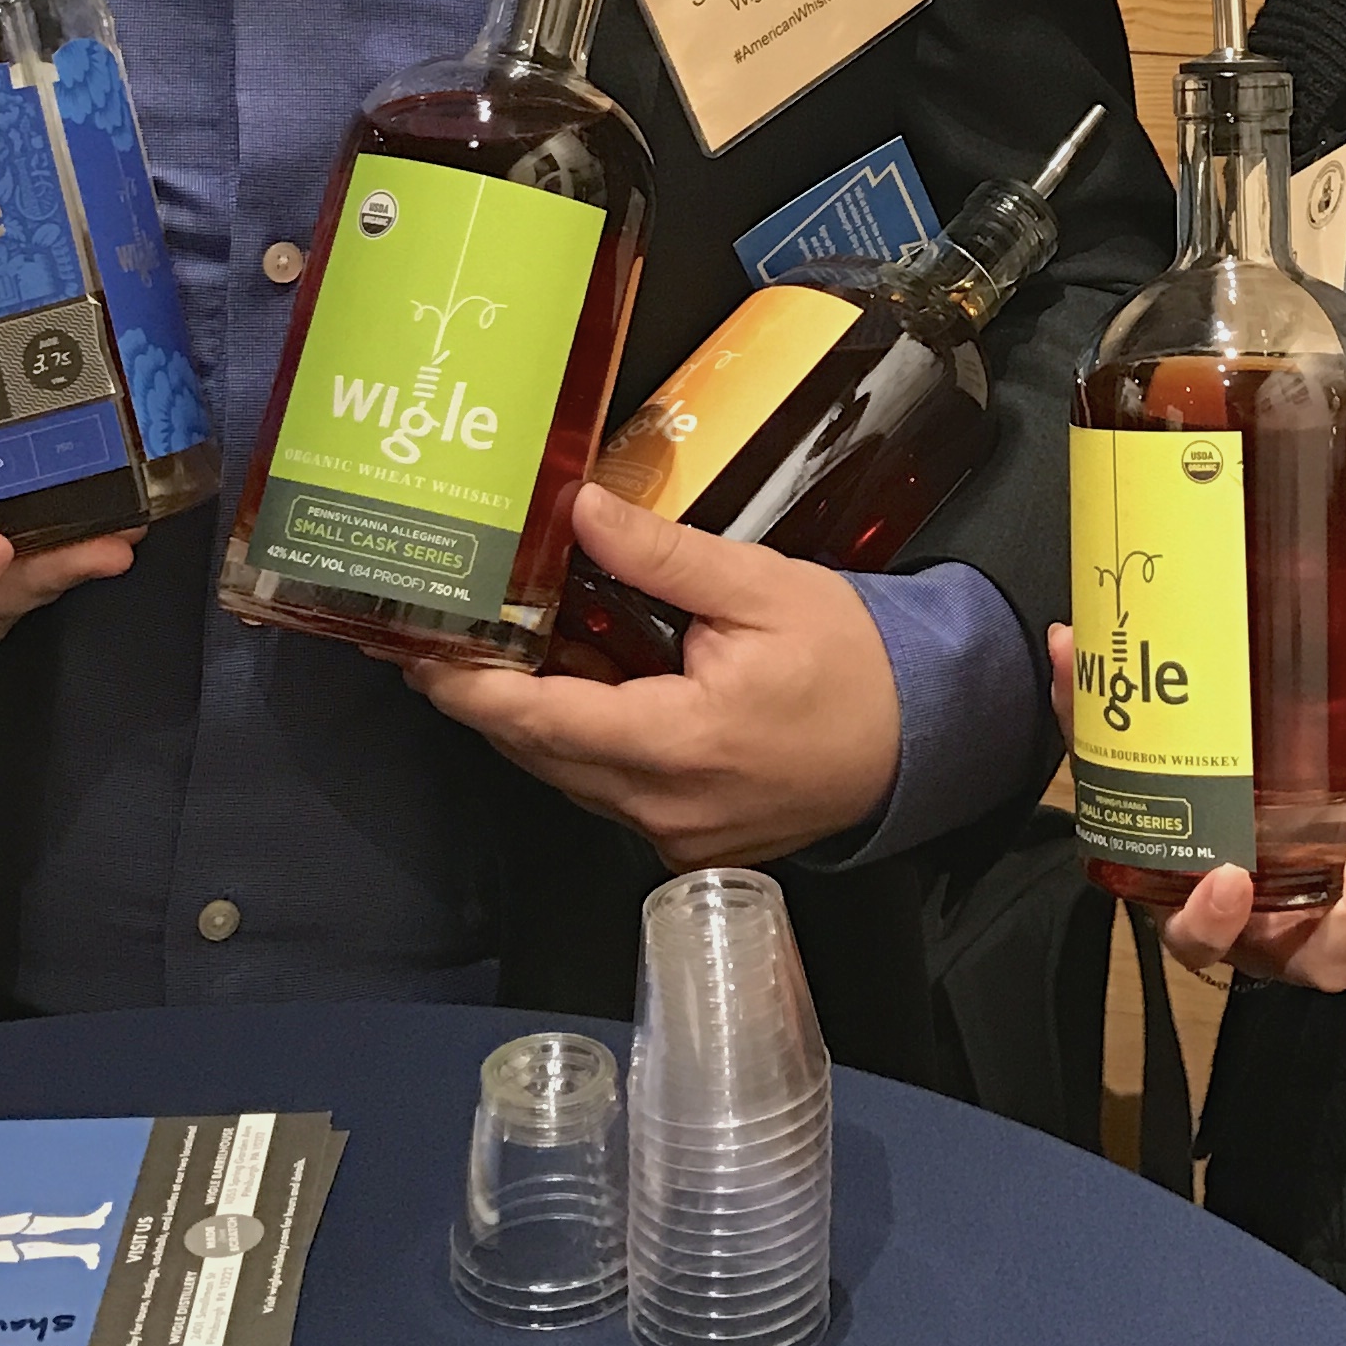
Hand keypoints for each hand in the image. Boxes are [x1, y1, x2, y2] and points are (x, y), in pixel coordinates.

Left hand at [409, 483, 901, 868]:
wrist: (925, 738)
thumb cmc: (852, 661)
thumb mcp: (760, 587)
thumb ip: (660, 556)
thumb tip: (579, 509)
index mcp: (679, 743)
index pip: (545, 721)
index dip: (473, 689)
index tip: (420, 653)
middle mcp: (663, 805)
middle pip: (542, 754)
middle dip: (484, 698)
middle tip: (433, 638)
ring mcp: (673, 832)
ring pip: (569, 774)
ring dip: (527, 717)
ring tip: (488, 650)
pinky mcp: (686, 837)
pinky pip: (607, 786)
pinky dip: (576, 738)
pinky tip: (567, 685)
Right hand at [1046, 623, 1345, 990]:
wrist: (1231, 813)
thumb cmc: (1178, 802)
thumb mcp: (1132, 762)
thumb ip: (1092, 711)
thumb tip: (1062, 641)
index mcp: (1204, 913)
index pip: (1201, 944)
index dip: (1214, 923)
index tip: (1227, 874)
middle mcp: (1274, 935)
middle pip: (1327, 962)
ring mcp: (1334, 921)